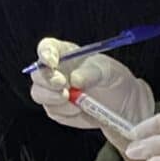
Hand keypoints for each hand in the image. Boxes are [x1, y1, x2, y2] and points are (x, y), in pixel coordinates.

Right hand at [29, 37, 154, 146]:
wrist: (121, 104)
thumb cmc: (113, 79)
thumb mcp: (108, 71)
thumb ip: (92, 72)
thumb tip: (75, 79)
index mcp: (65, 53)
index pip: (47, 48)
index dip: (45, 53)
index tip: (52, 62)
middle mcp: (55, 71)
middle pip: (37, 73)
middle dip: (47, 80)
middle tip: (64, 86)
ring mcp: (53, 91)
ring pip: (39, 94)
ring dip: (53, 98)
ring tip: (73, 100)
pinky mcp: (57, 109)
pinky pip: (53, 111)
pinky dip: (65, 112)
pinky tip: (79, 109)